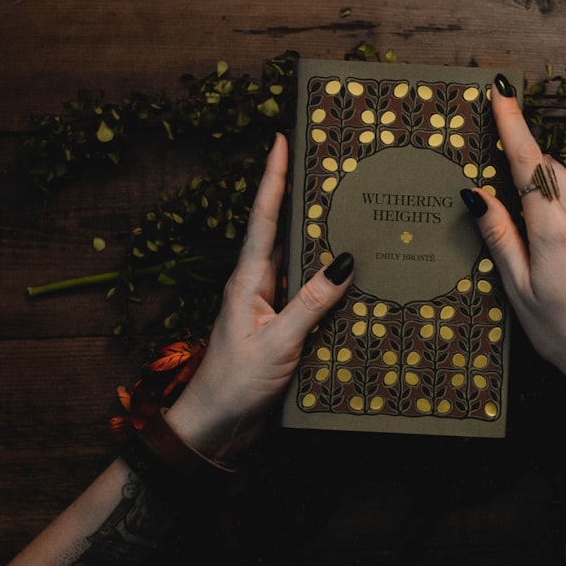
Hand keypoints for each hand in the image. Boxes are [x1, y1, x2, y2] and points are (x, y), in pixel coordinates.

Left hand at [165, 133, 353, 460]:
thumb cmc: (235, 383)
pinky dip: (326, 280)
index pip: (264, 218)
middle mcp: (258, 286)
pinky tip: (350, 278)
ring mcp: (269, 307)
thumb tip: (343, 263)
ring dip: (317, 237)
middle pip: (281, 231)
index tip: (281, 139)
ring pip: (298, 262)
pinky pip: (308, 294)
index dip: (272, 178)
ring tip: (346, 209)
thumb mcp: (277, 342)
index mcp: (248, 280)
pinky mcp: (280, 328)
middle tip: (325, 165)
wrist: (215, 426)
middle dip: (299, 196)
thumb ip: (310, 303)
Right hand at [463, 78, 565, 415]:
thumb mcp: (518, 289)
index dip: (513, 125)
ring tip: (524, 200)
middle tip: (499, 162)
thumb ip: (500, 237)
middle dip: (526, 156)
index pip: (530, 163)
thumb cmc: (562, 333)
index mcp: (556, 229)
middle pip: (552, 167)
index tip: (501, 94)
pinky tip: (554, 227)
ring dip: (548, 177)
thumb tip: (477, 195)